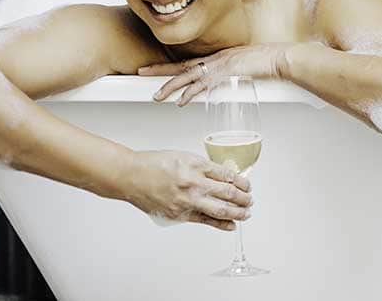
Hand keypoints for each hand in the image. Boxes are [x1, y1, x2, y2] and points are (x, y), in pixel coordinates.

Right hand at [124, 150, 252, 230]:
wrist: (131, 176)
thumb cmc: (154, 164)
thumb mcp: (184, 156)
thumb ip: (203, 167)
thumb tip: (223, 176)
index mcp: (196, 165)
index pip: (228, 175)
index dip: (242, 182)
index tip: (247, 185)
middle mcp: (194, 183)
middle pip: (228, 193)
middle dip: (243, 198)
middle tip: (250, 200)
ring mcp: (187, 200)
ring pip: (220, 209)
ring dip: (237, 212)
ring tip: (246, 213)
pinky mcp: (179, 214)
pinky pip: (204, 220)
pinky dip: (220, 224)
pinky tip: (231, 225)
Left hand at [138, 43, 292, 105]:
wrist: (279, 58)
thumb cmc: (266, 63)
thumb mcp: (244, 67)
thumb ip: (232, 75)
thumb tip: (225, 84)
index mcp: (217, 58)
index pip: (188, 63)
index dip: (170, 68)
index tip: (153, 70)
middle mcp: (215, 59)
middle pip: (181, 66)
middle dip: (160, 71)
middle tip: (141, 73)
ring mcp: (220, 65)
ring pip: (189, 76)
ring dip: (171, 86)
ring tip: (157, 95)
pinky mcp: (227, 72)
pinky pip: (204, 84)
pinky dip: (191, 93)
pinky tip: (181, 101)